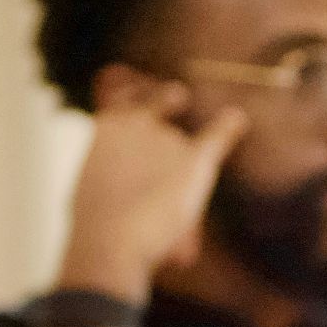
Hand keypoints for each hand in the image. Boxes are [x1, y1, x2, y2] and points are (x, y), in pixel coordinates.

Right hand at [59, 83, 247, 301]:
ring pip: (179, 144)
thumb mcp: (89, 191)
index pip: (121, 99)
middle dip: (165, 100)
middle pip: (156, 103)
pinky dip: (228, 127)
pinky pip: (217, 135)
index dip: (130, 92)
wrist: (112, 238)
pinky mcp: (195, 159)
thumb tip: (120, 184)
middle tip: (178, 97)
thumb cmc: (95, 226)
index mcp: (106, 128)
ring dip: (182, 156)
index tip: (135, 88)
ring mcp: (166, 139)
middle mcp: (137, 124)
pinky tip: (236, 120)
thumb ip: (106, 175)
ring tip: (188, 135)